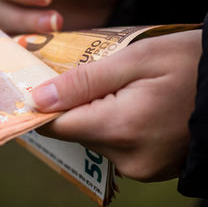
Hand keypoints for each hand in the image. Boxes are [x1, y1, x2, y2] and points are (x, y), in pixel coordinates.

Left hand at [31, 30, 201, 180]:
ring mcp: (140, 168)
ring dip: (96, 113)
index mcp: (120, 128)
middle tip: (95, 76)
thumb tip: (38, 99)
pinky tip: (133, 104)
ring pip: (93, 138)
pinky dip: (113, 124)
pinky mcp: (148, 169)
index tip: (44, 84)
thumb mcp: (136, 59)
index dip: (44, 105)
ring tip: (120, 88)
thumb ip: (83, 81)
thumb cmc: (191, 64)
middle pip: (74, 131)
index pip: (55, 125)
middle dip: (76, 104)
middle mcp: (127, 158)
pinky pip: (114, 146)